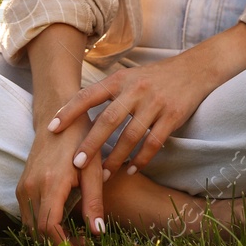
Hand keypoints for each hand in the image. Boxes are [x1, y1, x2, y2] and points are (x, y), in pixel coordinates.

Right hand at [15, 104, 107, 245]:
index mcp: (51, 183)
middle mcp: (31, 187)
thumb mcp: (93, 168)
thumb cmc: (81, 139)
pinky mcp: (22, 185)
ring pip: (30, 226)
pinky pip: (27, 215)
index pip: (49, 227)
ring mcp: (24, 186)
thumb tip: (99, 232)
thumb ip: (94, 201)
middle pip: (37, 232)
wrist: (58, 114)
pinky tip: (62, 226)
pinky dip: (41, 227)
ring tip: (75, 240)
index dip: (64, 245)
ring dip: (49, 238)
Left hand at [47, 49, 218, 178]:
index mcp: (120, 79)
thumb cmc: (154, 77)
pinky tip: (131, 169)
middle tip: (76, 164)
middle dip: (91, 144)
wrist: (194, 69)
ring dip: (116, 158)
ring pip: (131, 136)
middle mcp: (135, 90)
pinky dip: (141, 158)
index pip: (88, 95)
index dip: (69, 112)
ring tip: (104, 176)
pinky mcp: (172, 116)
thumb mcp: (128, 77)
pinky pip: (153, 142)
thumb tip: (77, 114)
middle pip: (108, 120)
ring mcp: (155, 103)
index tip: (51, 129)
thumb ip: (107, 93)